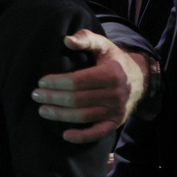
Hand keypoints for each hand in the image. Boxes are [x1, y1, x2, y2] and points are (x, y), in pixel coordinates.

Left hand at [31, 29, 146, 143]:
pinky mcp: (115, 122)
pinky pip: (98, 133)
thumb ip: (86, 39)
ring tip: (42, 110)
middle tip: (36, 95)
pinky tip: (65, 135)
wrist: (141, 79)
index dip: (58, 82)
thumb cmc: (115, 60)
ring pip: (83, 116)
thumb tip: (67, 40)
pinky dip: (82, 137)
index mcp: (111, 74)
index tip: (41, 81)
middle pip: (77, 99)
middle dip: (53, 98)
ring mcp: (116, 110)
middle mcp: (115, 94)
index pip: (78, 81)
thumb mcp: (104, 45)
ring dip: (60, 115)